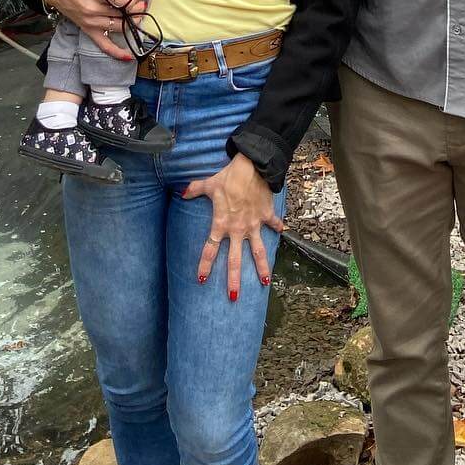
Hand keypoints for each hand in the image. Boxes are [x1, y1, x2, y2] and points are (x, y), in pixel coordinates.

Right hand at [41, 0, 139, 62]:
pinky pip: (103, 45)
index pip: (123, 1)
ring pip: (118, 28)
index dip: (134, 0)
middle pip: (123, 15)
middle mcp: (94, 10)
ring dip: (131, 24)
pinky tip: (128, 56)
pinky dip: (116, 52)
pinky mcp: (87, 30)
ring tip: (137, 18)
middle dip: (135, 11)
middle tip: (141, 6)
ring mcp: (91, 22)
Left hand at [182, 154, 283, 298]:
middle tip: (234, 297)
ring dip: (262, 267)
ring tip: (265, 283)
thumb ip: (194, 190)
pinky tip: (283, 233)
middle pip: (235, 259)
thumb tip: (182, 193)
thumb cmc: (228, 177)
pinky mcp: (266, 216)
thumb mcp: (209, 184)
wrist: (252, 168)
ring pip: (258, 252)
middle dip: (234, 279)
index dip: (205, 264)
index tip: (201, 279)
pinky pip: (273, 224)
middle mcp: (238, 229)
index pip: (210, 249)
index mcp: (222, 224)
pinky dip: (278, 228)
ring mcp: (253, 225)